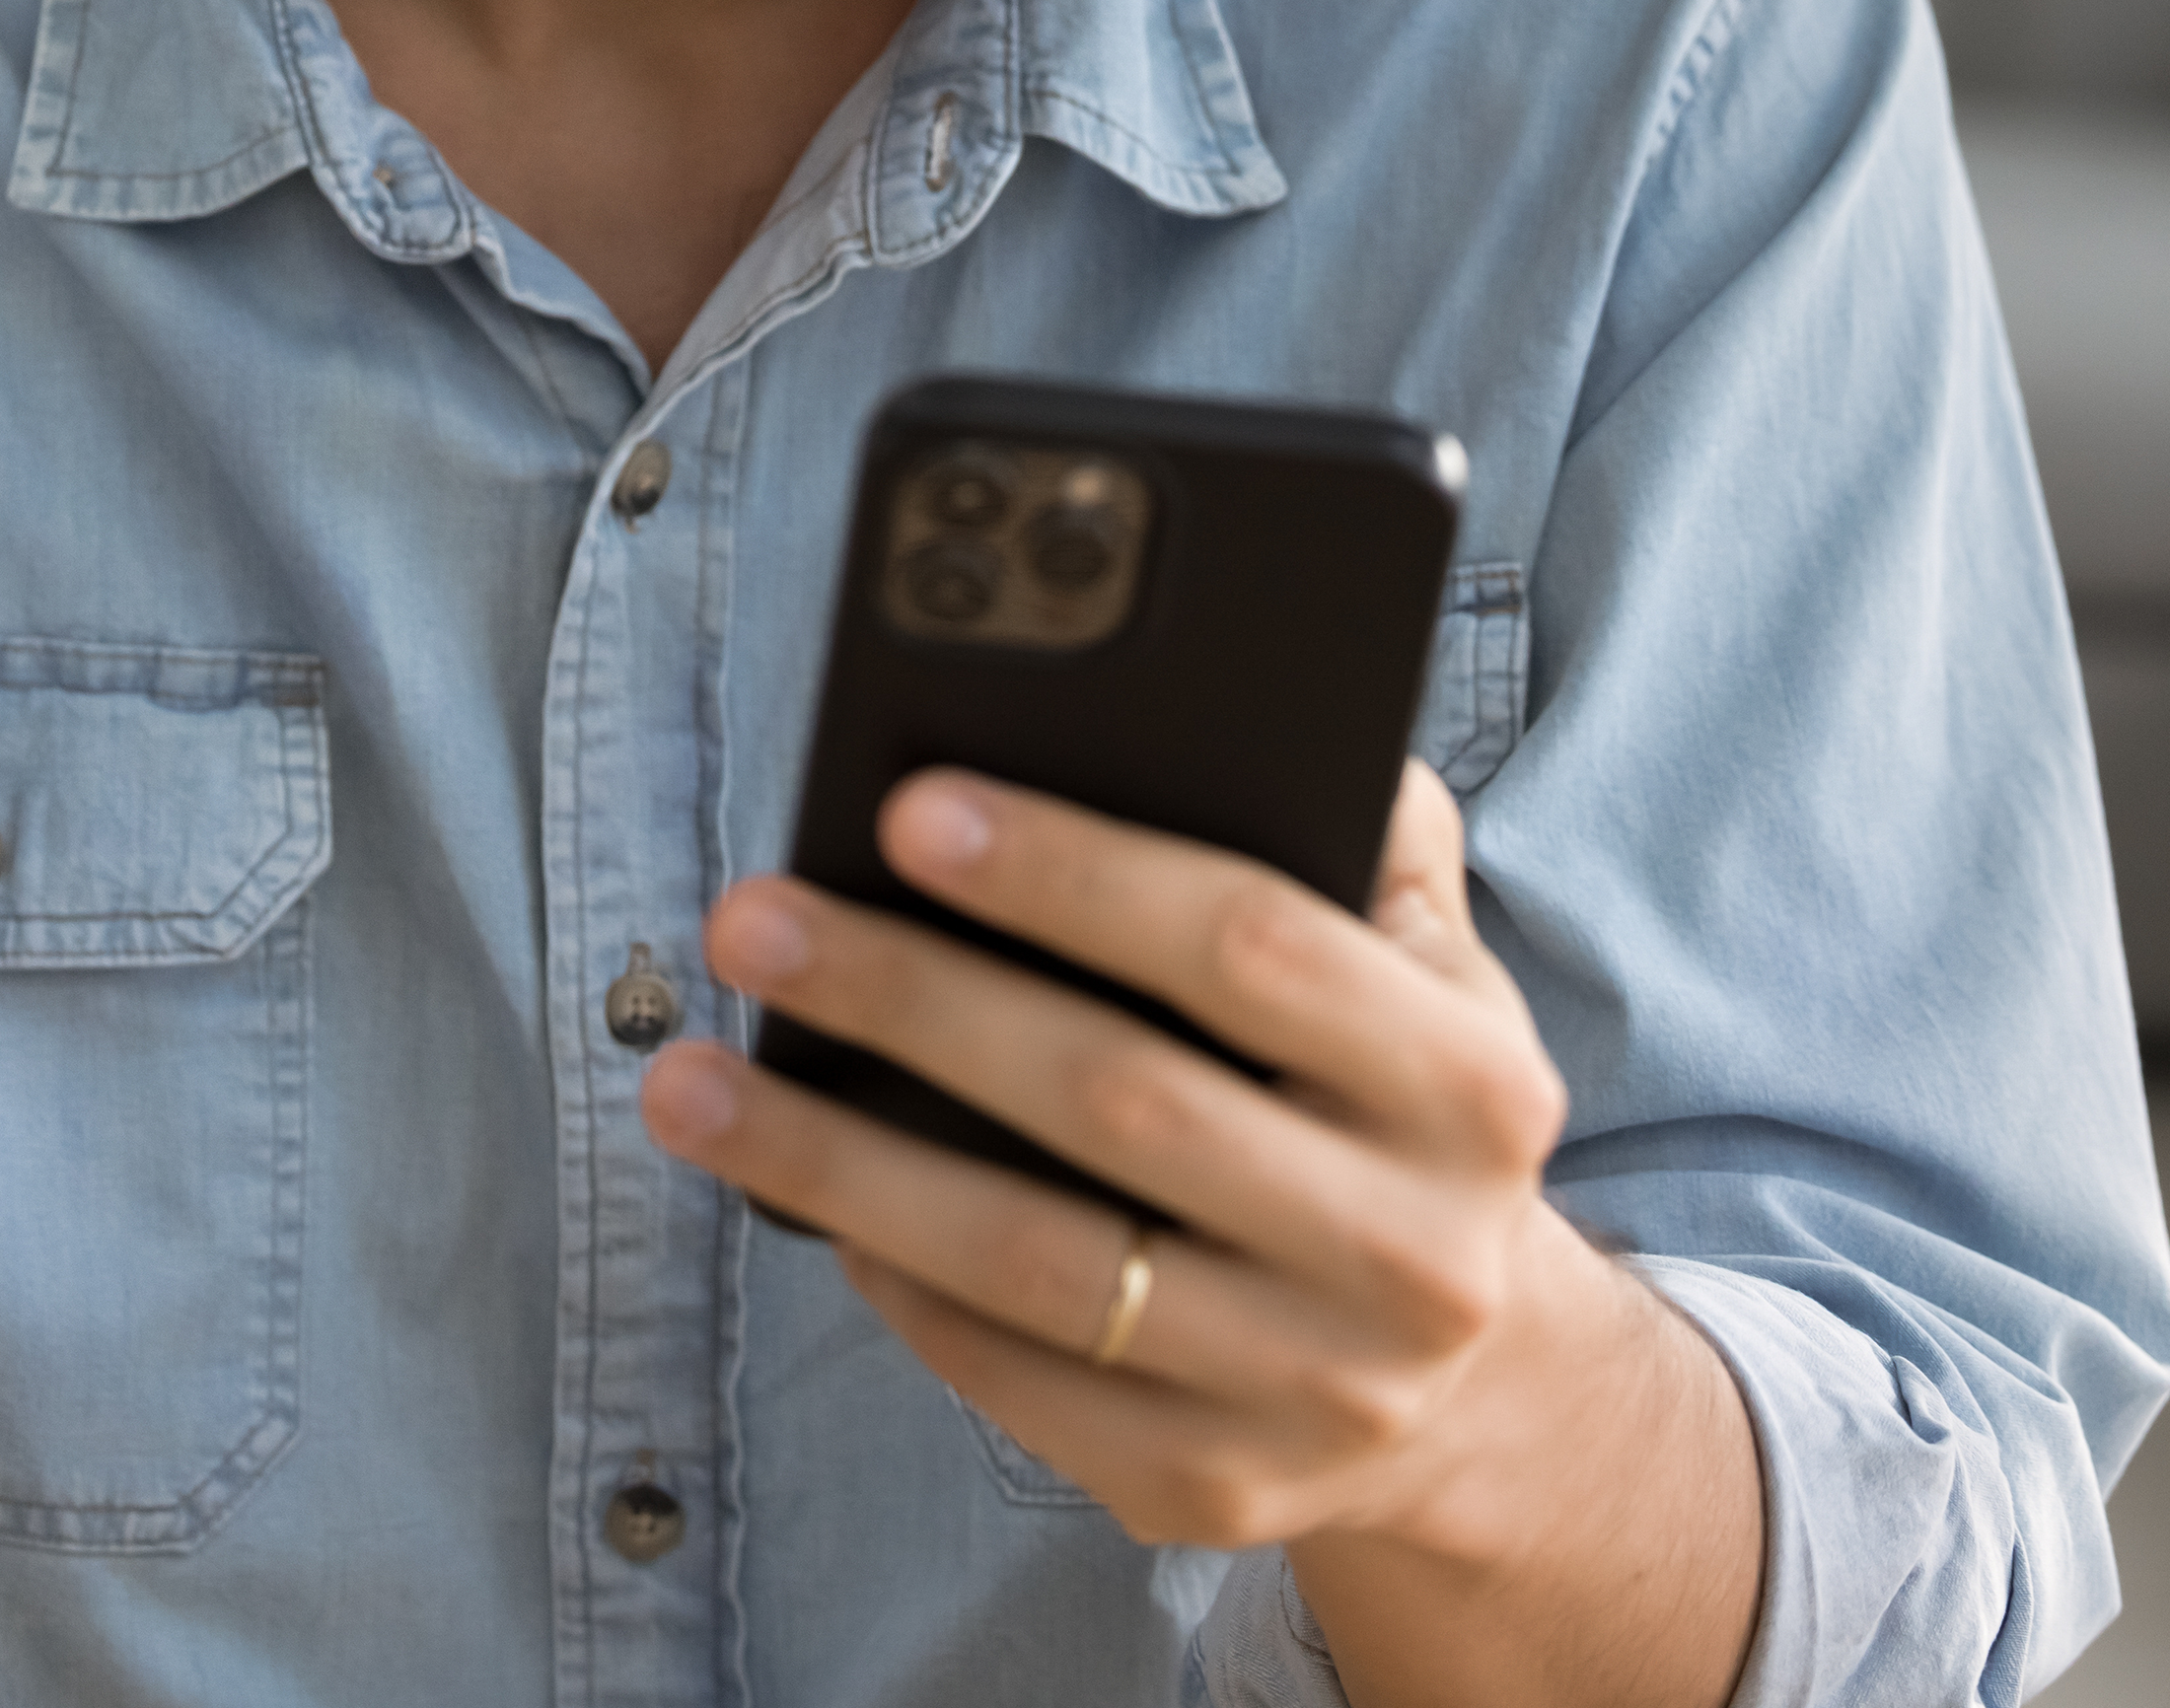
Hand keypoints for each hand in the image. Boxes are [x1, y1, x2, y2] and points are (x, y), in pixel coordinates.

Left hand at [640, 762, 1627, 1556]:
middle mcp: (1413, 1249)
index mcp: (1471, 1085)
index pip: (1249, 946)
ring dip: (835, 1165)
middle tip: (750, 918)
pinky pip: (1018, 1380)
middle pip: (1117, 1099)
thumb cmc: (1397, 1108)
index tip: (907, 808)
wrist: (1482, 1384)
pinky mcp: (1218, 1487)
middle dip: (910, 998)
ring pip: (1037, 1263)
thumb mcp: (1436, 967)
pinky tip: (807, 1205)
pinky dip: (898, 1284)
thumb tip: (1213, 682)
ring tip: (687, 1079)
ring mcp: (1315, 1387)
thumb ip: (1360, 825)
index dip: (1072, 872)